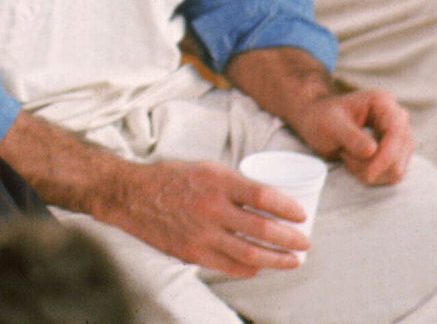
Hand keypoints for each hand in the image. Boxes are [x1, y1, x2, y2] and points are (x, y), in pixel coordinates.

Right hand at [99, 158, 309, 277]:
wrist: (131, 194)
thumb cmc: (170, 177)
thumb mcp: (205, 167)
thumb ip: (234, 183)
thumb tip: (267, 200)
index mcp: (217, 181)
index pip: (264, 197)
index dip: (288, 208)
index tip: (301, 215)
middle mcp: (211, 208)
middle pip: (264, 229)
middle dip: (291, 239)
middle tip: (305, 242)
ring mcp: (202, 233)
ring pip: (251, 253)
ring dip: (278, 259)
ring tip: (293, 261)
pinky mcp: (193, 252)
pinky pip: (230, 266)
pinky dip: (250, 268)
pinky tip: (260, 266)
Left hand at [287, 86, 411, 185]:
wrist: (316, 122)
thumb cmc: (321, 117)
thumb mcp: (330, 124)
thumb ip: (350, 136)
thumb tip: (371, 151)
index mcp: (383, 103)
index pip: (397, 134)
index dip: (386, 156)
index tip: (369, 173)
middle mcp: (397, 119)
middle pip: (399, 155)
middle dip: (372, 164)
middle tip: (345, 155)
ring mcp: (399, 138)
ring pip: (395, 169)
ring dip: (368, 169)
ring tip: (347, 154)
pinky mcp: (395, 154)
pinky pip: (389, 175)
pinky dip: (370, 174)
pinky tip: (353, 161)